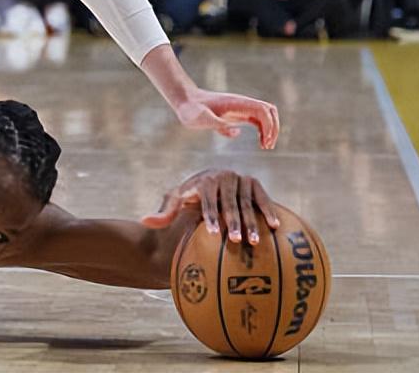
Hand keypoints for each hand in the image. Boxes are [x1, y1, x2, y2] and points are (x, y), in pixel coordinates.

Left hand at [141, 169, 279, 244]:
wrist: (211, 179)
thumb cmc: (190, 196)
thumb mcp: (176, 201)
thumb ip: (164, 212)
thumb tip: (144, 221)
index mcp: (203, 181)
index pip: (206, 199)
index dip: (210, 215)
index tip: (213, 232)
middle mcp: (223, 176)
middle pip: (228, 202)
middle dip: (233, 221)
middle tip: (236, 241)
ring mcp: (240, 179)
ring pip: (246, 202)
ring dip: (251, 221)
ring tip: (253, 241)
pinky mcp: (254, 183)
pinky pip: (263, 197)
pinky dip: (268, 210)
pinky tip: (275, 227)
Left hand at [172, 87, 279, 147]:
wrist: (185, 101)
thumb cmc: (192, 110)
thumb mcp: (201, 119)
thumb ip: (218, 125)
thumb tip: (237, 132)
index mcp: (236, 103)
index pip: (262, 110)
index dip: (268, 125)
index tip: (264, 142)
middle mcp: (242, 104)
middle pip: (269, 110)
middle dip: (273, 127)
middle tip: (268, 145)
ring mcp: (241, 108)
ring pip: (266, 115)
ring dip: (270, 129)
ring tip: (266, 146)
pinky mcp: (238, 114)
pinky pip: (257, 120)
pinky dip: (263, 130)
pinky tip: (260, 143)